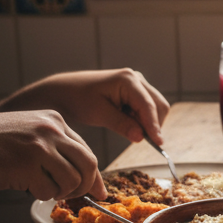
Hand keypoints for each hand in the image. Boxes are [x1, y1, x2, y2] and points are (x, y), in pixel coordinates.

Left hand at [0, 69, 170, 144]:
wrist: (64, 92)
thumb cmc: (78, 100)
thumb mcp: (98, 114)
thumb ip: (122, 125)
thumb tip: (141, 137)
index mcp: (128, 80)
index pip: (148, 106)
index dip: (154, 126)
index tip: (158, 144)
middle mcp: (137, 78)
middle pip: (158, 105)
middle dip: (152, 124)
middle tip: (137, 139)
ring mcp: (137, 83)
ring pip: (155, 107)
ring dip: (146, 122)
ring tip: (125, 127)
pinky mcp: (135, 90)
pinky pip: (147, 107)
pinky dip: (141, 119)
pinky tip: (124, 121)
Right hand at [0, 111, 105, 200]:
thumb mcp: (30, 134)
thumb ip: (56, 148)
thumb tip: (86, 177)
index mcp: (55, 121)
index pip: (86, 150)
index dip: (94, 175)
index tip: (98, 192)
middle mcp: (51, 131)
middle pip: (88, 164)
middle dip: (85, 186)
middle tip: (71, 195)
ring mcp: (39, 147)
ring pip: (72, 180)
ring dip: (61, 192)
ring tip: (43, 189)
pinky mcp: (25, 166)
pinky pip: (48, 191)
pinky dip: (41, 195)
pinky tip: (27, 187)